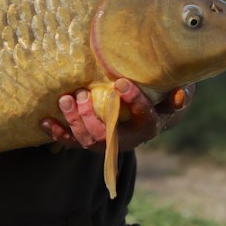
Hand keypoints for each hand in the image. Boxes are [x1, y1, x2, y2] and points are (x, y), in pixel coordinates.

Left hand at [40, 79, 195, 151]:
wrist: (146, 113)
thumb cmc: (160, 95)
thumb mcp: (172, 92)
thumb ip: (177, 93)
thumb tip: (182, 92)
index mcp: (150, 126)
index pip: (145, 118)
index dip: (134, 102)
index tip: (120, 82)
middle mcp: (128, 139)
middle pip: (109, 134)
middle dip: (92, 115)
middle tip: (82, 92)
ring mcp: (107, 142)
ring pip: (89, 139)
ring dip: (74, 121)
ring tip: (66, 99)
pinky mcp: (91, 140)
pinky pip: (73, 142)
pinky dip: (58, 133)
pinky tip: (44, 121)